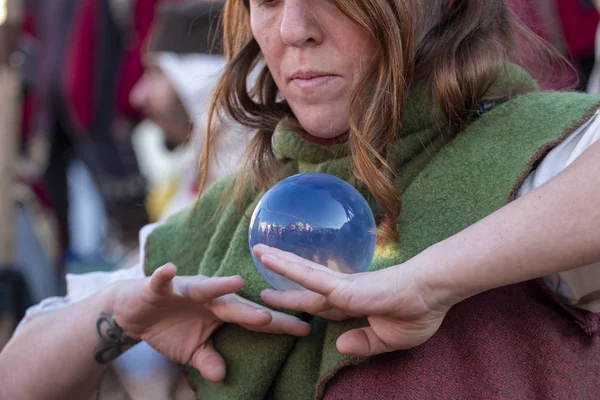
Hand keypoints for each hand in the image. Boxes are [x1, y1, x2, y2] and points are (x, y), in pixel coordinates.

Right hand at [110, 264, 310, 381]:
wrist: (134, 310)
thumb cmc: (170, 327)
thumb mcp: (191, 351)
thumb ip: (208, 359)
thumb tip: (222, 376)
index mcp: (221, 312)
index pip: (254, 319)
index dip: (278, 324)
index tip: (305, 330)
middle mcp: (209, 297)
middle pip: (236, 304)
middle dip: (254, 310)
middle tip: (275, 317)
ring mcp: (185, 289)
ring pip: (205, 287)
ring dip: (219, 285)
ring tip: (237, 282)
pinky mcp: (160, 286)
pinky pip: (162, 280)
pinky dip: (164, 275)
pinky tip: (169, 270)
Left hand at [253, 245, 450, 357]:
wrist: (434, 293)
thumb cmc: (419, 311)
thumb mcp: (390, 340)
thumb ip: (365, 343)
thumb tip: (339, 344)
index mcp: (353, 303)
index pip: (319, 303)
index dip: (298, 301)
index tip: (278, 298)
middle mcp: (344, 290)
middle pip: (305, 284)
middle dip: (281, 277)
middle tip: (259, 262)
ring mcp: (345, 285)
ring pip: (305, 275)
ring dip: (280, 263)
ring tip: (258, 251)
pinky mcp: (348, 287)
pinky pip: (313, 279)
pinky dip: (292, 270)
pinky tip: (274, 261)